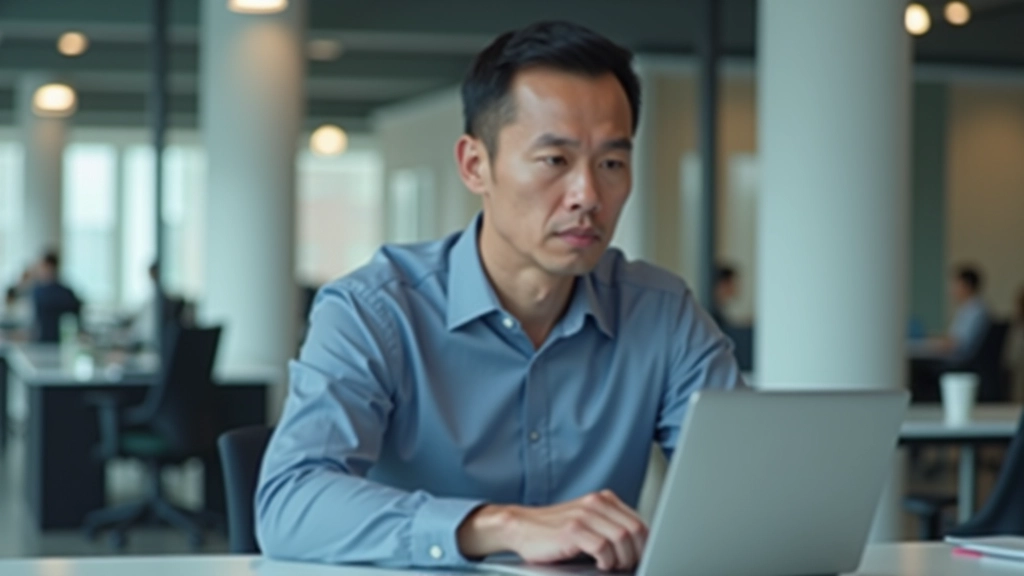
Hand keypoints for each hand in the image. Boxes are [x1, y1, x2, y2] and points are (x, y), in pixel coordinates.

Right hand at [457, 490, 647, 571]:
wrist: (521, 528)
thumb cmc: (554, 531)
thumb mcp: (587, 522)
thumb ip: (610, 527)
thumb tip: (638, 549)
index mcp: (603, 500)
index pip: (639, 521)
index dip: (645, 544)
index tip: (643, 558)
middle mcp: (595, 503)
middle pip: (635, 530)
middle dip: (637, 553)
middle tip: (628, 566)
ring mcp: (583, 515)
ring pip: (622, 538)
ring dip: (622, 559)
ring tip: (613, 567)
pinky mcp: (572, 530)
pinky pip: (602, 547)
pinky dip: (606, 561)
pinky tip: (599, 565)